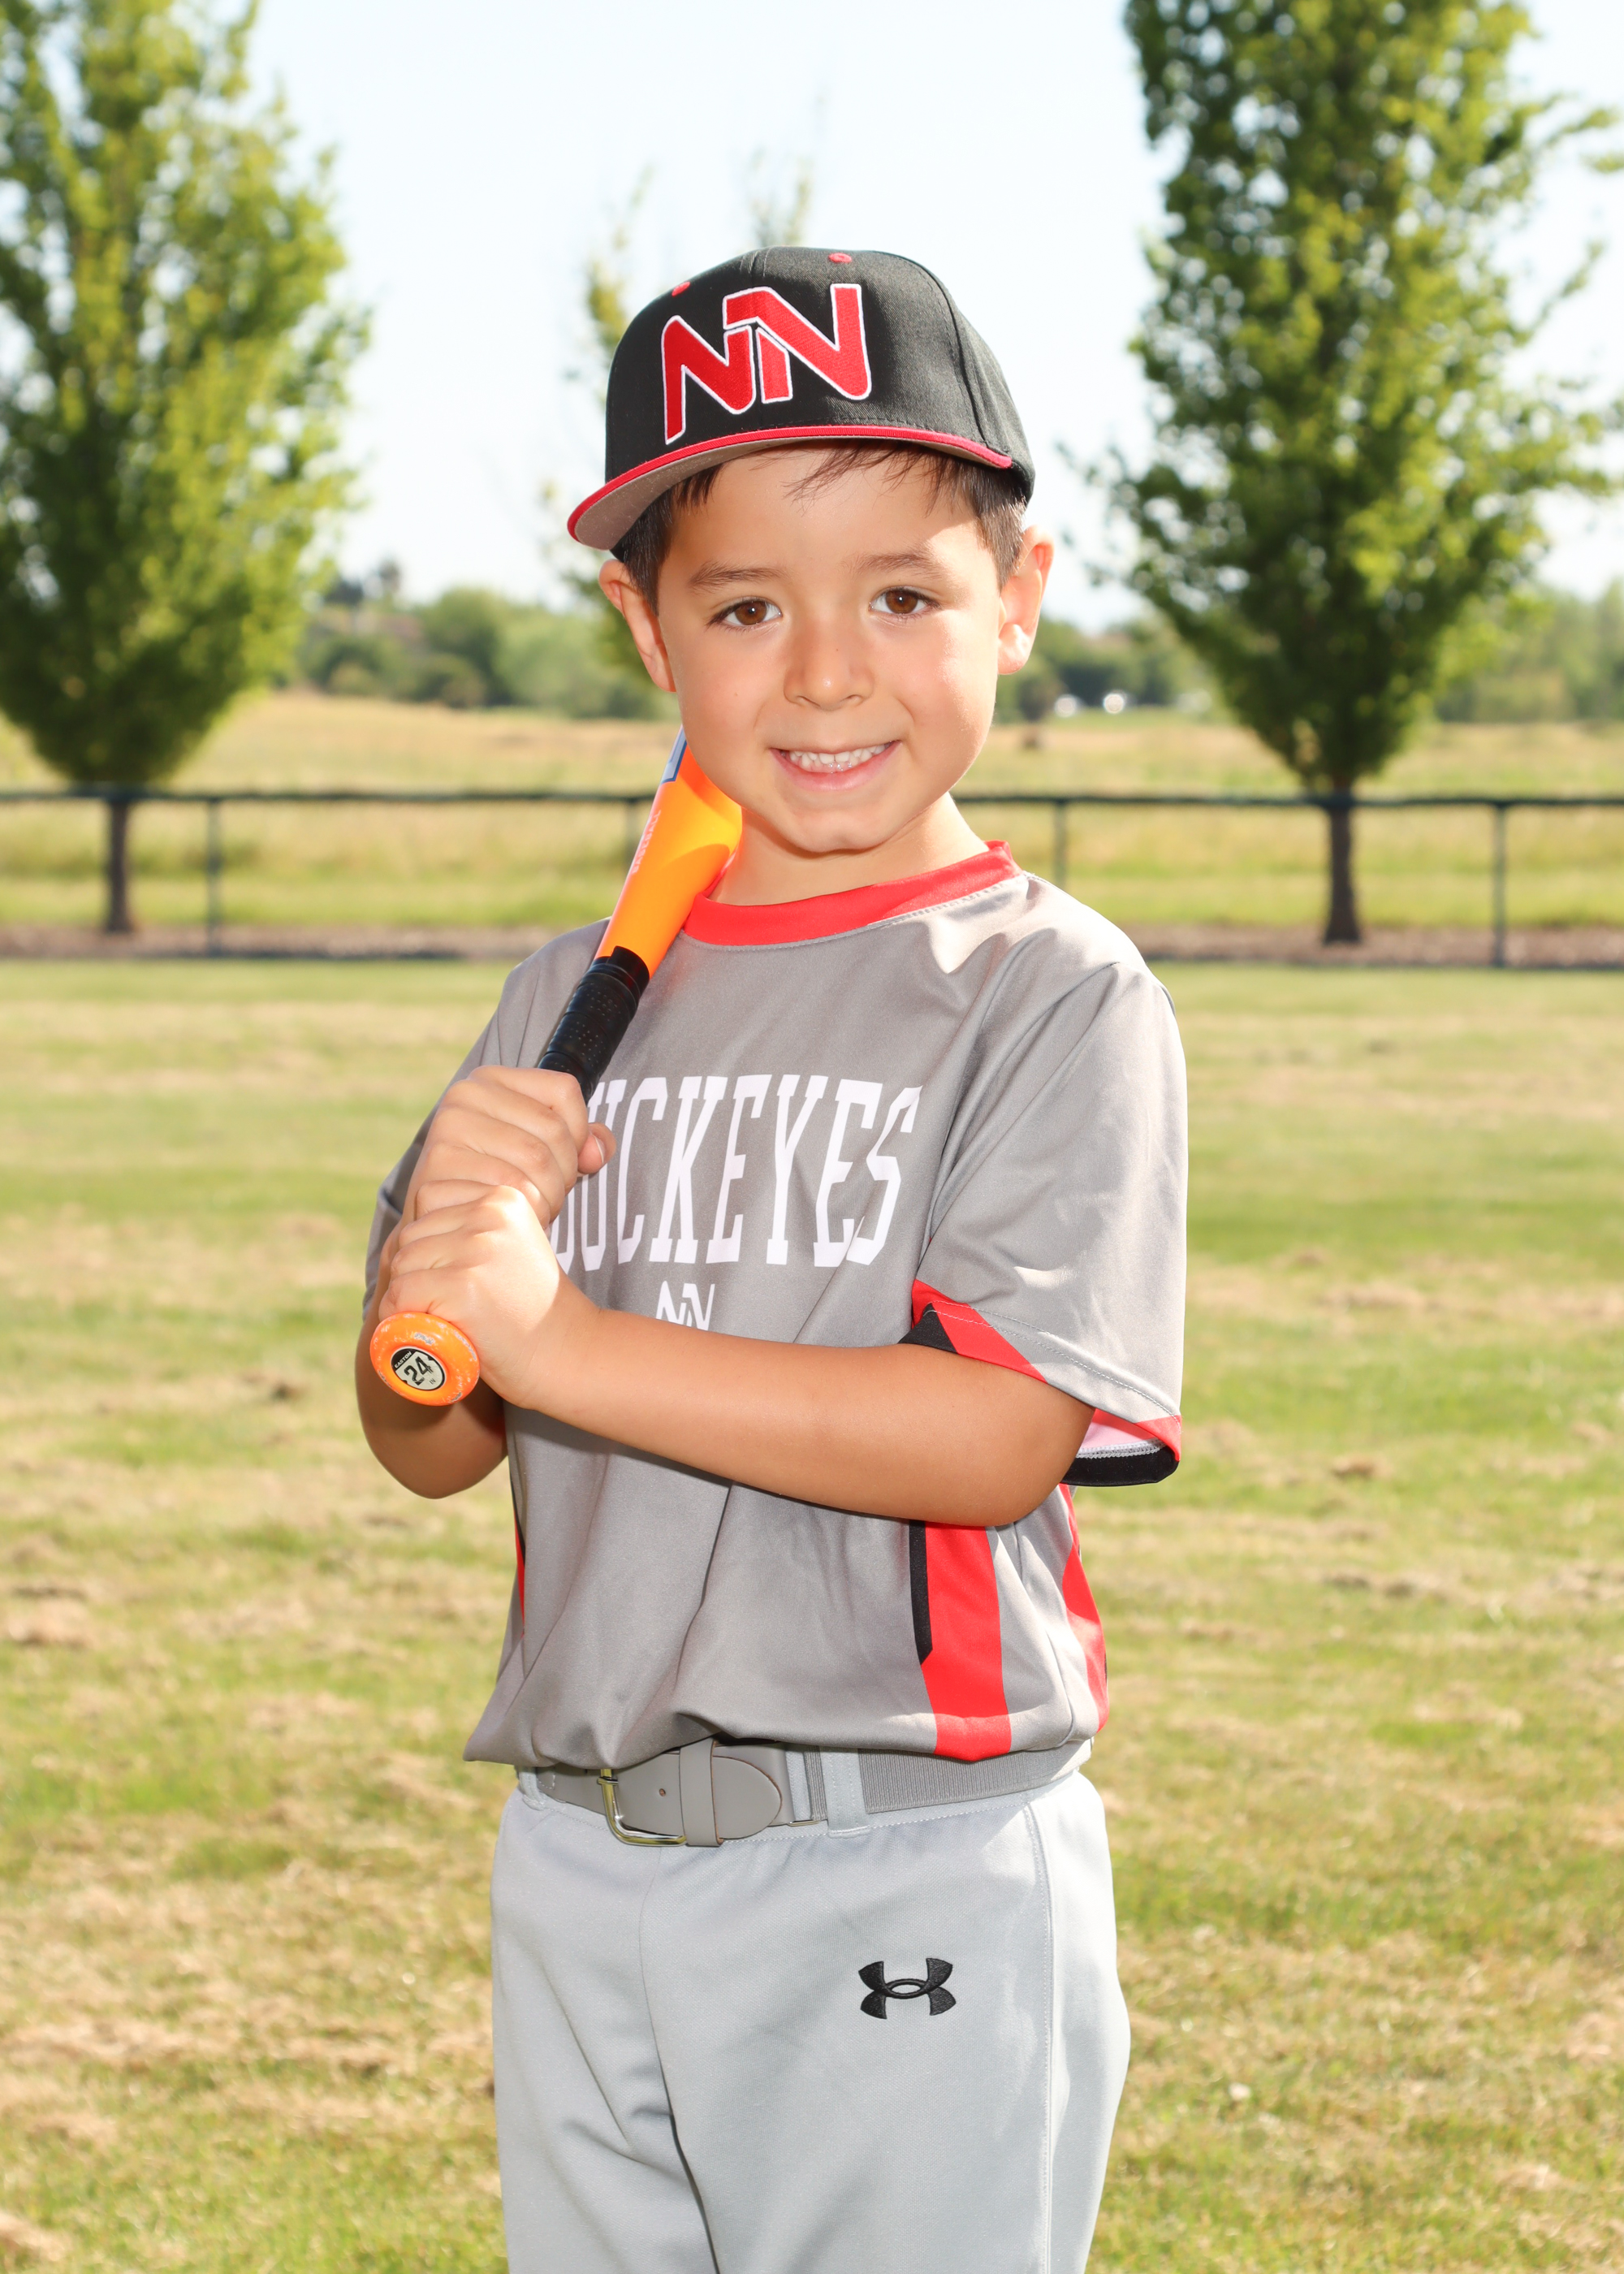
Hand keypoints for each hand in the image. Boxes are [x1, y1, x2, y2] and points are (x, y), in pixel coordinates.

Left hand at [382, 1184, 589, 1407]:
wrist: (566, 1353)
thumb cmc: (528, 1307)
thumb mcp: (508, 1246)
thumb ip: (469, 1226)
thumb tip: (406, 1233)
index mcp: (503, 1197)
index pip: (428, 1196)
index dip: (428, 1240)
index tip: (453, 1272)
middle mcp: (491, 1213)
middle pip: (411, 1234)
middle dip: (416, 1272)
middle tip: (447, 1303)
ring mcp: (478, 1249)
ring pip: (402, 1264)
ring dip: (408, 1297)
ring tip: (444, 1316)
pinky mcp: (463, 1286)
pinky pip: (402, 1294)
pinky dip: (402, 1317)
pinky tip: (433, 1328)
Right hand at [406, 1067, 615, 1231]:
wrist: (442, 1228)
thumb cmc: (496, 1182)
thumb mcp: (539, 1148)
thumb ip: (580, 1140)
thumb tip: (596, 1153)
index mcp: (489, 1080)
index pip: (564, 1090)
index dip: (580, 1133)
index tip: (566, 1160)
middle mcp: (462, 1098)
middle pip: (553, 1133)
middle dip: (565, 1175)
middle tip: (550, 1196)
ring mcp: (445, 1135)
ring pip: (535, 1165)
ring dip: (548, 1199)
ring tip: (534, 1209)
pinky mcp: (436, 1176)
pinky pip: (508, 1196)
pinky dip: (524, 1216)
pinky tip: (513, 1221)